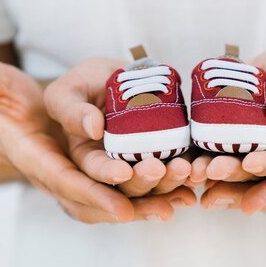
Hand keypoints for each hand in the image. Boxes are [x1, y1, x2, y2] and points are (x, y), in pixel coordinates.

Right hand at [0, 57, 194, 222]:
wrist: (32, 120)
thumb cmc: (22, 103)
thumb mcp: (7, 90)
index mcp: (38, 161)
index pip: (64, 181)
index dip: (92, 191)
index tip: (121, 197)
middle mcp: (66, 178)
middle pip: (101, 195)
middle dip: (132, 192)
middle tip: (163, 179)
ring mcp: (88, 181)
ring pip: (122, 198)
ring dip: (154, 198)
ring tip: (185, 193)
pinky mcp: (109, 178)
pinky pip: (134, 193)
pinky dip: (161, 196)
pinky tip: (189, 194)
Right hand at [44, 58, 196, 197]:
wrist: (117, 78)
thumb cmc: (84, 84)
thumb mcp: (67, 91)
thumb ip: (71, 109)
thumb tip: (93, 128)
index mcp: (83, 158)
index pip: (92, 172)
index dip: (106, 175)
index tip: (122, 172)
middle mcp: (112, 171)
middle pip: (125, 187)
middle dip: (143, 182)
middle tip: (159, 169)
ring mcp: (138, 168)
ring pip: (152, 187)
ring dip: (169, 184)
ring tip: (184, 171)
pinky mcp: (161, 161)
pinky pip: (173, 176)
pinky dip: (186, 179)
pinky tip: (198, 177)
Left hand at [189, 46, 265, 206]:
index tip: (251, 163)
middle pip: (254, 172)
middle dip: (233, 174)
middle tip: (213, 171)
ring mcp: (247, 150)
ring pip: (230, 168)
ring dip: (212, 172)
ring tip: (194, 172)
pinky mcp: (225, 141)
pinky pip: (211, 153)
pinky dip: (197, 159)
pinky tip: (184, 163)